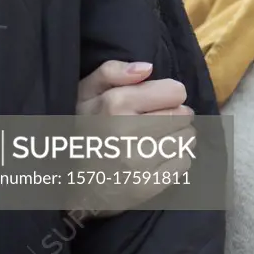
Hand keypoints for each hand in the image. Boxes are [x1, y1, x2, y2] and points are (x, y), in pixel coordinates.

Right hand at [74, 61, 195, 218]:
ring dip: (178, 135)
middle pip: (184, 114)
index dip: (169, 93)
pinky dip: (176, 157)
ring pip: (187, 138)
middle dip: (175, 114)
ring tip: (157, 138)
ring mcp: (138, 163)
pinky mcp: (147, 186)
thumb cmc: (81, 130)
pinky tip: (157, 157)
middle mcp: (127, 133)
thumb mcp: (86, 93)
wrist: (67, 182)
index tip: (158, 100)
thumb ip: (112, 71)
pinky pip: (184, 162)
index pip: (176, 92)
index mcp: (114, 104)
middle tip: (157, 121)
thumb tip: (148, 68)